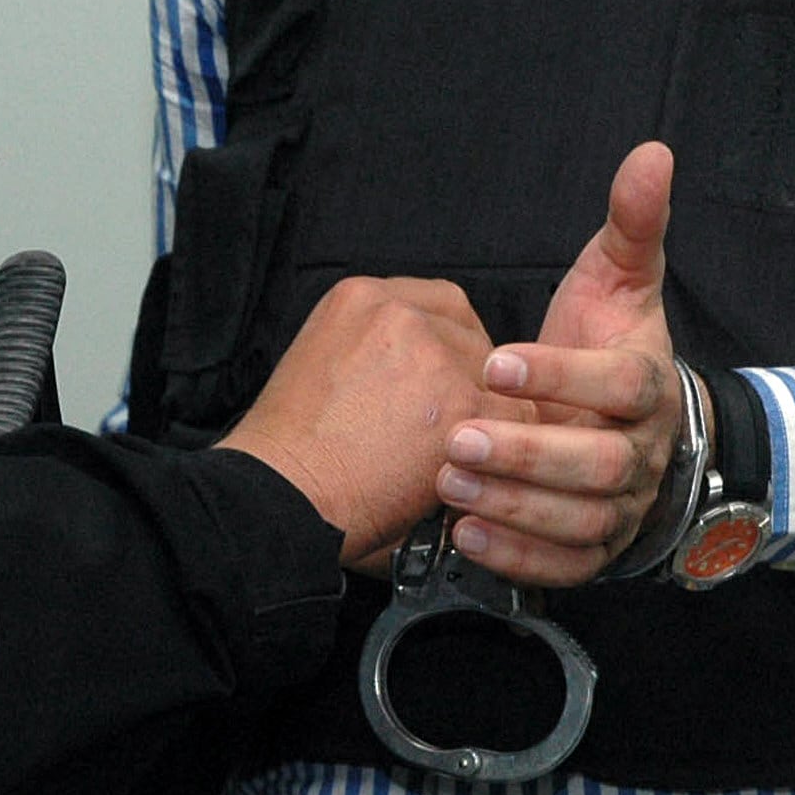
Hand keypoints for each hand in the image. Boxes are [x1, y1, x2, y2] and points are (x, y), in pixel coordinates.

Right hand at [217, 276, 529, 562]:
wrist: (281, 496)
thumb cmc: (290, 456)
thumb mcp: (321, 366)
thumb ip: (374, 353)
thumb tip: (423, 378)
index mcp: (357, 298)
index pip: (437, 303)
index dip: (448, 347)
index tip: (446, 379)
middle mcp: (397, 311)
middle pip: (471, 334)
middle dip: (469, 381)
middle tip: (454, 425)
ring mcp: (432, 352)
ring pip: (497, 378)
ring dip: (484, 416)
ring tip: (459, 456)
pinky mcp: (459, 401)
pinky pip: (514, 420)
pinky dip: (501, 451)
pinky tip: (472, 473)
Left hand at [438, 142, 683, 586]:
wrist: (625, 425)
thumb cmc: (608, 344)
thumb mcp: (618, 280)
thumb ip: (632, 223)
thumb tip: (652, 153)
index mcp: (650, 386)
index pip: (622, 385)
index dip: (563, 374)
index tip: (495, 361)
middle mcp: (645, 454)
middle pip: (603, 463)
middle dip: (530, 452)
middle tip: (458, 435)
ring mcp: (623, 506)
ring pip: (582, 519)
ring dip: (516, 504)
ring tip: (448, 481)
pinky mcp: (595, 550)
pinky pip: (567, 567)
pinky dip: (520, 557)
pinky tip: (467, 534)